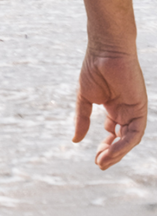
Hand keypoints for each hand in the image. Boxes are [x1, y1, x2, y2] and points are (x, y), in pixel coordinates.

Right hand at [74, 45, 147, 168]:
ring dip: (117, 153)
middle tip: (99, 164)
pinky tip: (111, 150)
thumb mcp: (85, 98)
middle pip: (122, 139)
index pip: (113, 133)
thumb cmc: (93, 68)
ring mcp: (134, 110)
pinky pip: (135, 132)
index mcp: (114, 108)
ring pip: (129, 139)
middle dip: (111, 154)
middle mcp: (126, 111)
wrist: (105, 50)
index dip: (105, 148)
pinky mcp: (140, 108)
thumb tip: (75, 140)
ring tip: (103, 162)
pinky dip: (124, 143)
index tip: (96, 158)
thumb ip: (82, 119)